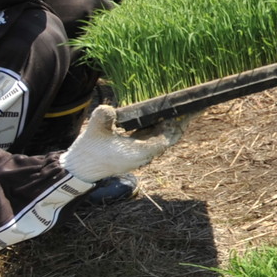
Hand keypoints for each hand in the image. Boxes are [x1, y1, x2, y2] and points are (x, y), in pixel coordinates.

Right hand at [63, 105, 182, 184]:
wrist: (80, 168)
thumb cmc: (87, 151)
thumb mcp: (93, 131)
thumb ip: (102, 119)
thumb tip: (110, 110)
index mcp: (138, 152)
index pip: (166, 139)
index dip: (178, 125)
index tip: (188, 113)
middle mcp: (143, 155)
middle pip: (169, 137)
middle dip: (181, 123)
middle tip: (196, 108)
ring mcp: (140, 154)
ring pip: (162, 138)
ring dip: (172, 125)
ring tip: (185, 109)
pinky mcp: (135, 151)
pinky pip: (153, 138)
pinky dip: (160, 127)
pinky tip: (164, 116)